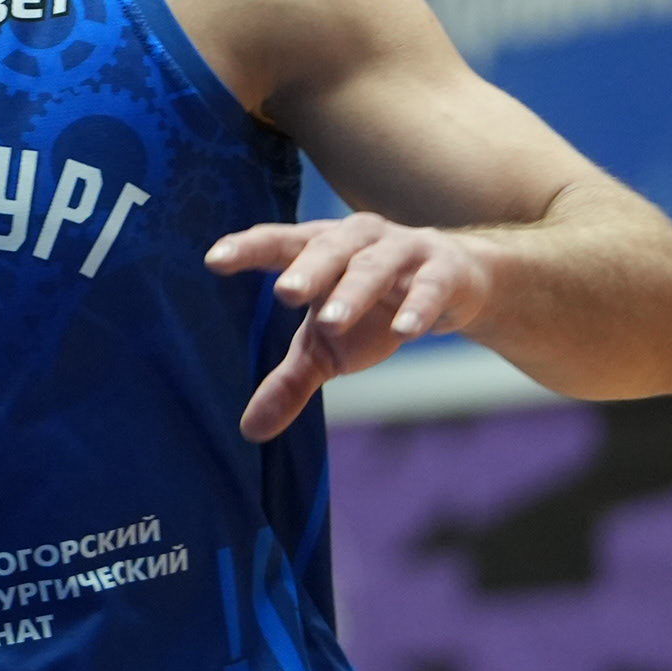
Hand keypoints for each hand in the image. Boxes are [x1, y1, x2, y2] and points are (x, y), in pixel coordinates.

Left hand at [206, 213, 495, 441]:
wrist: (457, 283)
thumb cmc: (373, 310)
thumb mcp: (327, 346)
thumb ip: (289, 381)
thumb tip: (249, 431)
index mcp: (320, 247)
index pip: (279, 244)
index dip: (248, 248)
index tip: (213, 260)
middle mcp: (357, 239)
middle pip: (326, 249)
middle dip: (307, 271)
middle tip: (284, 294)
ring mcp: (403, 251)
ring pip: (373, 267)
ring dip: (353, 292)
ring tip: (331, 323)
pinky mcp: (444, 271)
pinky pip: (429, 287)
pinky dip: (418, 307)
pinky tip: (406, 331)